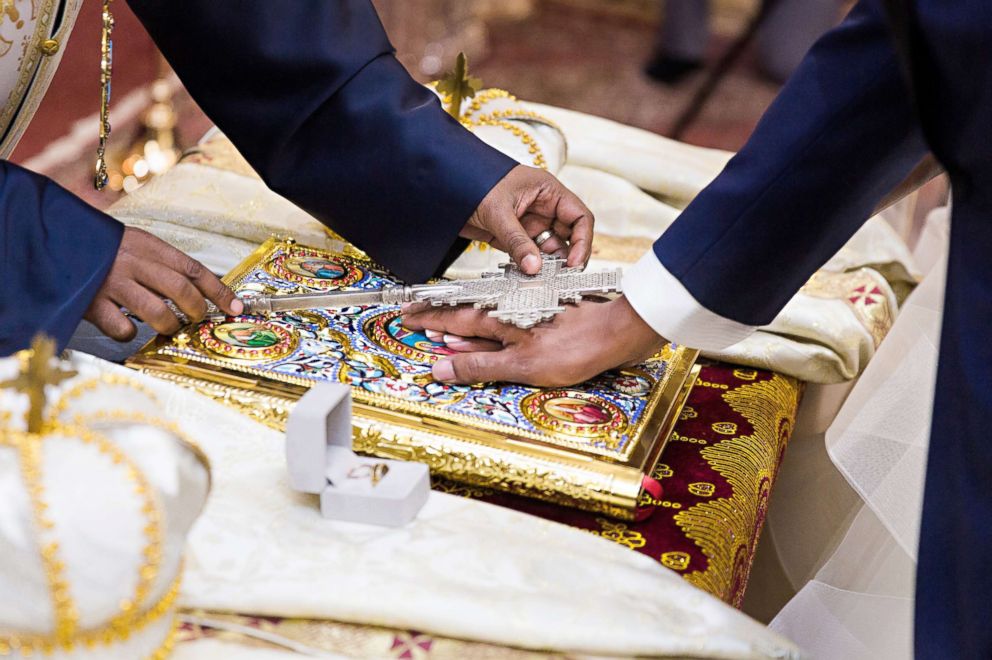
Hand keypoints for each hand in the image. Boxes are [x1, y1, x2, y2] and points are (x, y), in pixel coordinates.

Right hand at [84, 227, 242, 340]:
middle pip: (180, 290)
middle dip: (197, 310)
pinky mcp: (91, 303)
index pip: (193, 268)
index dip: (219, 290)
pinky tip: (126, 327)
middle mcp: (132, 262)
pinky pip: (123, 328)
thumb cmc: (100, 249)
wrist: (51, 241)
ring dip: (169, 325)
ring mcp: (111, 283)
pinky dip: (131, 334)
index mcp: (147, 246)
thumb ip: (162, 265)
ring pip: (157, 312)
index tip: (236, 307)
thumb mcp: (134, 245)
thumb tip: (199, 291)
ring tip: (167, 326)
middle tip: (198, 318)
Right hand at [401, 296, 665, 386]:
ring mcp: (529, 311)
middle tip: (414, 318)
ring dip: (463, 323)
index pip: (453, 318)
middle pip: (466, 314)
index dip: (428, 320)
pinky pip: (508, 320)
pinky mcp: (547, 314)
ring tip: (443, 328)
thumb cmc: (577, 347)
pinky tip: (492, 330)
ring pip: (486, 316)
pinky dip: (492, 326)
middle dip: (440, 318)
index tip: (404, 317)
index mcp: (500, 320)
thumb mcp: (523, 365)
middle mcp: (510, 310)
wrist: (622, 330)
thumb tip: (441, 370)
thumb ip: (481, 366)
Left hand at [462, 164, 593, 274]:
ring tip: (543, 277)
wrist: (441, 184)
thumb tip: (534, 267)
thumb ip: (517, 241)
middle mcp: (542, 207)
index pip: (580, 216)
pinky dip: (530, 265)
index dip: (582, 240)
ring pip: (549, 248)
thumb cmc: (471, 181)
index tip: (574, 262)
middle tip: (561, 275)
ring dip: (548, 263)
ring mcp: (528, 222)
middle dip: (566, 256)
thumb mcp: (498, 212)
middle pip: (568, 235)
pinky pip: (529, 254)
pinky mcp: (513, 236)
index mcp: (548, 191)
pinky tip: (527, 274)